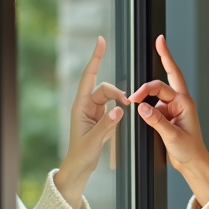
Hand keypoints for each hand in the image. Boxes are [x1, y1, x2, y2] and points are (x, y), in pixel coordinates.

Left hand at [54, 36, 128, 208]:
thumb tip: (120, 108)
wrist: (80, 167)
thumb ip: (108, 123)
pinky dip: (119, 109)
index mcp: (80, 106)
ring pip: (110, 97)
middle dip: (117, 93)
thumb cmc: (82, 154)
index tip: (101, 42)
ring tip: (125, 113)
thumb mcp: (95, 140)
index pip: (89, 77)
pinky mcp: (100, 117)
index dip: (96, 59)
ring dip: (119, 101)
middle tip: (128, 105)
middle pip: (104, 88)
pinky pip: (113, 106)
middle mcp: (86, 105)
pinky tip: (122, 117)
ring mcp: (93, 111)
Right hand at [128, 35, 208, 206]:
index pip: (169, 78)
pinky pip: (151, 109)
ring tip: (134, 107)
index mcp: (185, 103)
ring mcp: (172, 110)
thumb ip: (156, 121)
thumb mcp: (172, 136)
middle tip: (132, 98)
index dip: (165, 57)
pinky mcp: (165, 118)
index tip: (159, 41)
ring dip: (144, 102)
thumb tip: (141, 107)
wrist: (193, 164)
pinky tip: (141, 117)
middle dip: (144, 89)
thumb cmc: (190, 151)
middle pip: (159, 86)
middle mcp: (179, 103)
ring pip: (153, 98)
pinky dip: (144, 111)